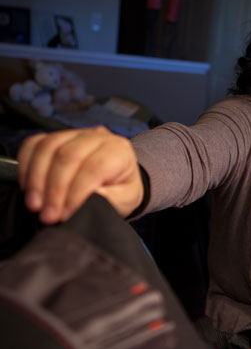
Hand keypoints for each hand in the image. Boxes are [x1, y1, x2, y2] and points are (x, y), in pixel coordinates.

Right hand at [17, 126, 143, 224]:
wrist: (117, 179)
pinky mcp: (55, 137)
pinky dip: (26, 165)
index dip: (76, 192)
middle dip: (54, 189)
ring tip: (35, 205)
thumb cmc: (122, 190)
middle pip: (68, 156)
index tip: (66, 214)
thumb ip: (113, 199)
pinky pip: (34, 143)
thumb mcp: (127, 200)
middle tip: (48, 214)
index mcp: (118, 150)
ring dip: (36, 179)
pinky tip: (28, 188)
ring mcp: (74, 134)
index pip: (94, 167)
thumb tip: (92, 196)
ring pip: (48, 148)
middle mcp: (97, 137)